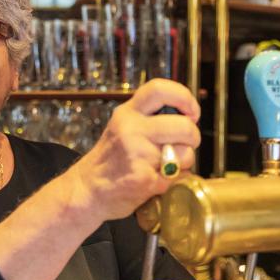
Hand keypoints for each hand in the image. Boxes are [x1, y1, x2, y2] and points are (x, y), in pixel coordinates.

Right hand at [70, 79, 200, 220]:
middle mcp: (131, 129)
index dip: (184, 97)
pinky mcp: (144, 178)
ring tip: (163, 165)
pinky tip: (155, 180)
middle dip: (193, 137)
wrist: (86, 190)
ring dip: (183, 163)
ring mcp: (137, 154)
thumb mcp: (122, 127)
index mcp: (127, 113)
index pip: (160, 89)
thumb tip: (186, 116)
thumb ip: (148, 118)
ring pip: (186, 154)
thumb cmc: (108, 161)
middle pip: (184, 125)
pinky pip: (179, 177)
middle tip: (184, 144)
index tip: (191, 111)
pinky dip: (173, 181)